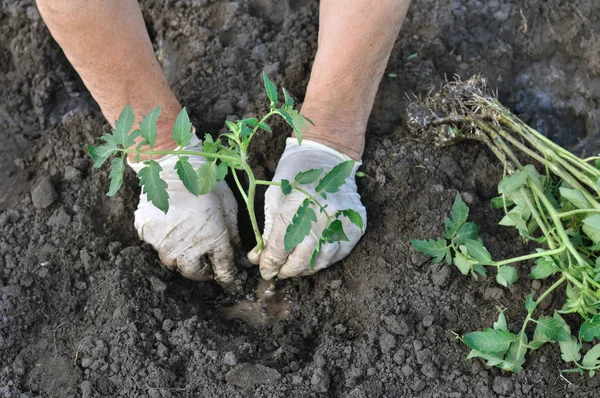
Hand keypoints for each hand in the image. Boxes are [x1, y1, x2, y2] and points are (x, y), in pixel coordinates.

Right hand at [129, 137, 240, 287]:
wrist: (173, 165)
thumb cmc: (206, 183)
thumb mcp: (229, 207)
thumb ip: (234, 235)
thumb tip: (241, 256)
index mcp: (213, 239)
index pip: (223, 270)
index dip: (229, 278)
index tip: (232, 281)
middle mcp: (188, 246)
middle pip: (194, 273)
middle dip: (203, 271)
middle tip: (206, 261)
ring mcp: (164, 242)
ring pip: (173, 262)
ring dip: (182, 257)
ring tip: (187, 241)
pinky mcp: (147, 233)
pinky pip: (156, 246)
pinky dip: (165, 241)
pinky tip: (170, 226)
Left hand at [248, 138, 365, 278]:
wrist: (328, 156)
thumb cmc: (296, 174)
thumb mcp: (274, 197)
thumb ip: (268, 230)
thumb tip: (259, 258)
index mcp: (298, 204)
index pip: (280, 246)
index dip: (270, 262)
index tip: (264, 270)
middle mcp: (323, 215)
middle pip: (301, 259)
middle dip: (286, 270)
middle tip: (278, 272)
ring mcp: (342, 221)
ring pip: (321, 261)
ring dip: (304, 269)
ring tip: (294, 267)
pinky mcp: (356, 225)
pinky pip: (338, 254)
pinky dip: (323, 260)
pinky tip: (312, 258)